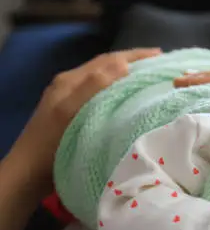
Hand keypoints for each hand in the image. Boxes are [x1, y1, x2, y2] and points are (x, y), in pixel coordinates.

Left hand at [9, 48, 161, 191]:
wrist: (29, 174)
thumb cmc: (50, 144)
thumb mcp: (69, 111)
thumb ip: (93, 85)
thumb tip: (124, 63)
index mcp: (70, 81)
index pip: (107, 60)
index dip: (134, 55)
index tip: (161, 55)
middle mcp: (71, 85)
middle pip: (106, 67)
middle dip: (133, 62)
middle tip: (160, 64)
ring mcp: (72, 100)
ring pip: (105, 81)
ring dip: (128, 77)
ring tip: (150, 79)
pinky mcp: (75, 115)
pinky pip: (103, 96)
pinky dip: (120, 92)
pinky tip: (131, 100)